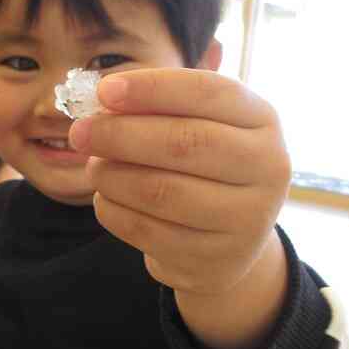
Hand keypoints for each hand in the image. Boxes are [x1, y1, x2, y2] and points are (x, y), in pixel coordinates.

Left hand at [68, 68, 291, 348]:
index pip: (208, 93)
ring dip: (113, 175)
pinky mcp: (216, 259)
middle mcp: (267, 168)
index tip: (105, 90)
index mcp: (263, 121)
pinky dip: (114, 210)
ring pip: (162, 191)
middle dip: (121, 134)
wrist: (230, 242)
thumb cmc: (205, 166)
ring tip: (94, 167)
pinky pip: (148, 231)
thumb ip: (160, 108)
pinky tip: (105, 197)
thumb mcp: (198, 126)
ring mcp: (247, 219)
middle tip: (80, 132)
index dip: (153, 89)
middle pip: (184, 143)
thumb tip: (104, 99)